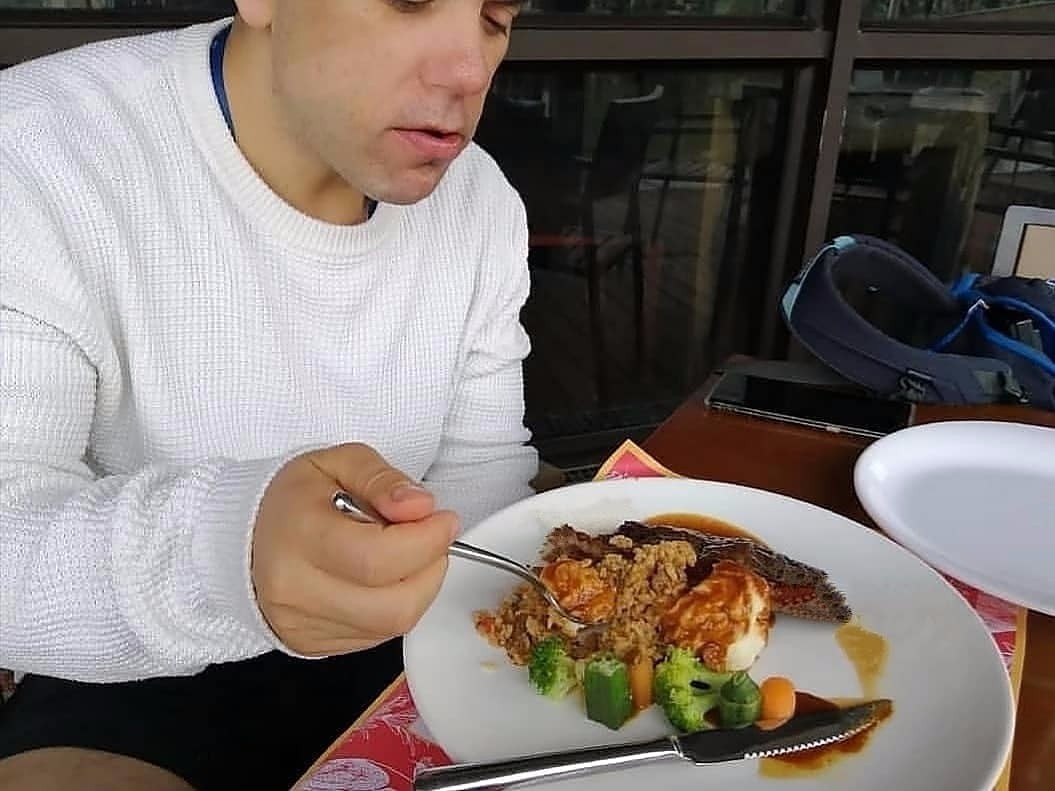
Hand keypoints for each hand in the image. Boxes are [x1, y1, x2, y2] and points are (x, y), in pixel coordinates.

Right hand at [250, 442, 457, 655]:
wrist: (243, 535)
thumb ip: (382, 479)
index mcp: (299, 537)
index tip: (444, 520)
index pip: (378, 558)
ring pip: (391, 625)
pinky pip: (376, 637)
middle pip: (392, 604)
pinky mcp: (311, 645)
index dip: (427, 541)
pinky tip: (387, 579)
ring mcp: (302, 625)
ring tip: (412, 556)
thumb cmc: (293, 497)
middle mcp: (296, 591)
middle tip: (433, 538)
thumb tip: (421, 507)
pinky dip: (396, 606)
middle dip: (432, 568)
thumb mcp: (337, 463)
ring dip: (420, 589)